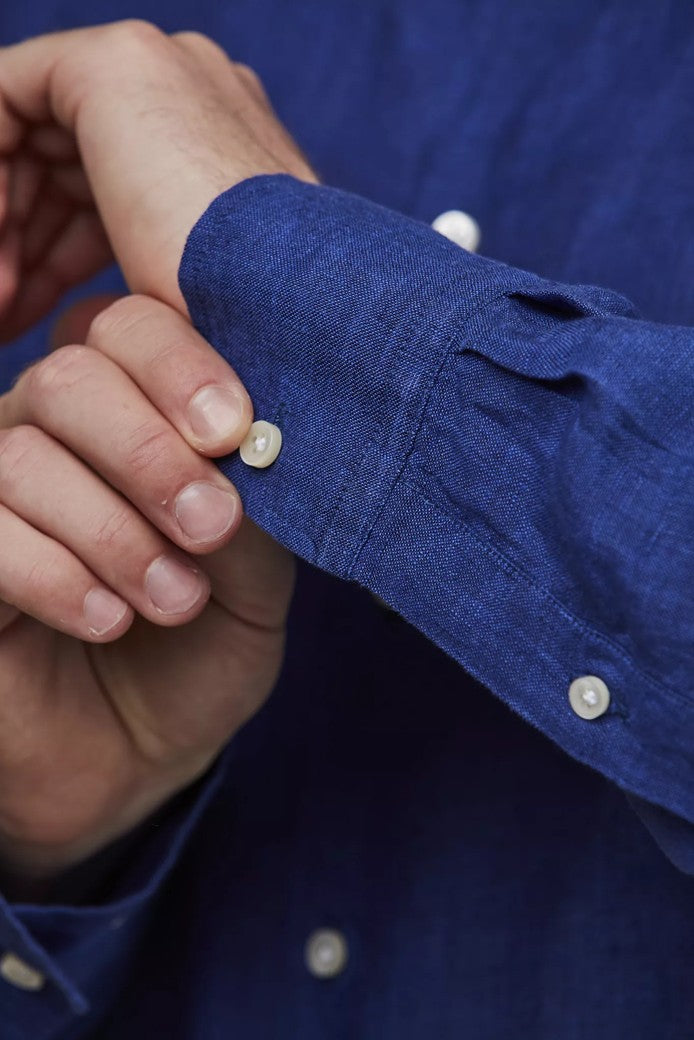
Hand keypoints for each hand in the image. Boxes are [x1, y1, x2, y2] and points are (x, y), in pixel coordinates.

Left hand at [0, 20, 315, 340]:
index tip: (32, 317)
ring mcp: (163, 73)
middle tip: (3, 314)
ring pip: (33, 135)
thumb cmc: (252, 340)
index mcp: (225, 149)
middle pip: (67, 163)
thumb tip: (95, 318)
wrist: (291, 316)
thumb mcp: (191, 307)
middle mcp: (198, 95)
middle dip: (23, 241)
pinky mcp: (117, 68)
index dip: (57, 254)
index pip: (109, 187)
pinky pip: (5, 97)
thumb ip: (145, 282)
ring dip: (4, 221)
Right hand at [0, 294, 293, 889]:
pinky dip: (55, 574)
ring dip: (113, 531)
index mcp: (130, 413)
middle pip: (68, 376)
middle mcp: (49, 436)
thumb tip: (250, 443)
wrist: (137, 754)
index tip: (235, 431)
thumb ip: (249, 506)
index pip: (131, 327)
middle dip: (148, 451)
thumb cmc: (200, 648)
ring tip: (176, 601)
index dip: (180, 365)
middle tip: (210, 524)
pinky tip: (108, 620)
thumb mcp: (253, 579)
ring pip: (22, 455)